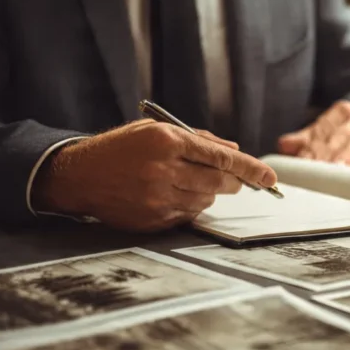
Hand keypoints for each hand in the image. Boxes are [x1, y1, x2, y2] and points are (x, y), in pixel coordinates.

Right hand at [32, 120, 277, 231]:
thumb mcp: (157, 130)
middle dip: (233, 182)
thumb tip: (235, 152)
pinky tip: (171, 195)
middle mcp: (164, 170)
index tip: (270, 177)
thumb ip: (200, 140)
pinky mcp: (153, 219)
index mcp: (168, 141)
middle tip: (235, 180)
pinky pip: (187, 216)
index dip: (251, 168)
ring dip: (208, 193)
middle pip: (219, 183)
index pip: (221, 158)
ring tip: (187, 181)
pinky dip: (189, 206)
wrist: (79, 175)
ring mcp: (157, 198)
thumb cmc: (121, 148)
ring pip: (205, 201)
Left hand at [277, 101, 349, 166]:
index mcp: (340, 112)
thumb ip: (304, 139)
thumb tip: (283, 145)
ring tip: (338, 169)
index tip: (304, 162)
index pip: (323, 130)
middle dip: (328, 153)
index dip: (312, 147)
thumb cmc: (349, 134)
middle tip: (318, 169)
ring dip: (347, 156)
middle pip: (340, 136)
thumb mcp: (327, 131)